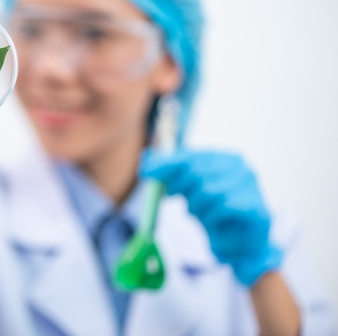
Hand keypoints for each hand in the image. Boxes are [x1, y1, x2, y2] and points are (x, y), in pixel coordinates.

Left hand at [140, 148, 282, 286]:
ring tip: (202, 215)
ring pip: (209, 191)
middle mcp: (240, 167)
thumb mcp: (189, 191)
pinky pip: (224, 208)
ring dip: (198, 208)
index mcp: (224, 158)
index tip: (145, 172)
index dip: (165, 164)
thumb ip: (172, 175)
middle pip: (197, 172)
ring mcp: (251, 186)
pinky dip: (213, 218)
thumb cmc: (214, 213)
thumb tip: (145, 160)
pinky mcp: (257, 207)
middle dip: (180, 187)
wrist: (242, 244)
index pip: (190, 156)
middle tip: (174, 197)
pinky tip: (215, 223)